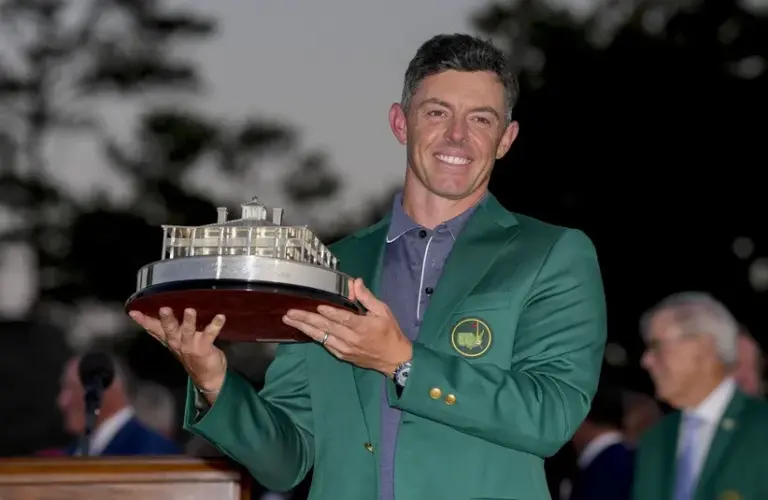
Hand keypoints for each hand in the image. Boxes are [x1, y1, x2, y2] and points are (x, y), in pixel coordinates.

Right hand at [128, 307, 226, 392]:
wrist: (208, 378)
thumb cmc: (192, 355)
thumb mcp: (176, 343)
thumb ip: (167, 331)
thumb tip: (155, 315)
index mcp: (170, 340)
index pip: (154, 329)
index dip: (144, 321)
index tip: (134, 312)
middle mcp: (178, 342)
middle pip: (170, 330)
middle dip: (166, 320)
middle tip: (164, 309)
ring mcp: (191, 345)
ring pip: (188, 331)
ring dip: (189, 321)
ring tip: (190, 310)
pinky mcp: (204, 347)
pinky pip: (210, 334)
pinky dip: (216, 325)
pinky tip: (220, 317)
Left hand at [282, 278, 411, 375]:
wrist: (394, 359)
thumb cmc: (389, 332)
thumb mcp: (383, 312)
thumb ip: (367, 298)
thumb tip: (355, 282)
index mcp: (362, 326)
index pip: (343, 318)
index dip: (330, 312)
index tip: (317, 305)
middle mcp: (351, 339)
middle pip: (326, 328)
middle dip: (306, 319)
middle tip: (290, 312)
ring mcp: (344, 349)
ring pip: (321, 337)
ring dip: (304, 328)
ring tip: (289, 320)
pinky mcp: (342, 355)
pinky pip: (325, 345)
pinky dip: (314, 337)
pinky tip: (303, 330)